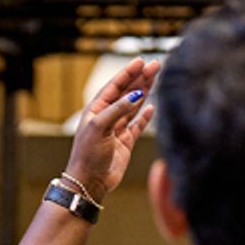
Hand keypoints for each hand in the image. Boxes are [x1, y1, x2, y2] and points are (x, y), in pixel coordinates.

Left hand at [63, 57, 159, 202]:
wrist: (89, 182)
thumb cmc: (88, 155)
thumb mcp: (100, 127)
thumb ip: (118, 109)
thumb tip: (137, 95)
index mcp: (95, 110)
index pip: (114, 87)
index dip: (127, 73)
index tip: (140, 61)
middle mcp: (106, 118)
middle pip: (126, 94)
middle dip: (140, 79)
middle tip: (155, 65)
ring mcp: (116, 130)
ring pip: (133, 107)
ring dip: (144, 92)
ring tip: (155, 78)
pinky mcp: (125, 143)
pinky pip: (136, 126)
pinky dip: (144, 117)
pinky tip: (151, 107)